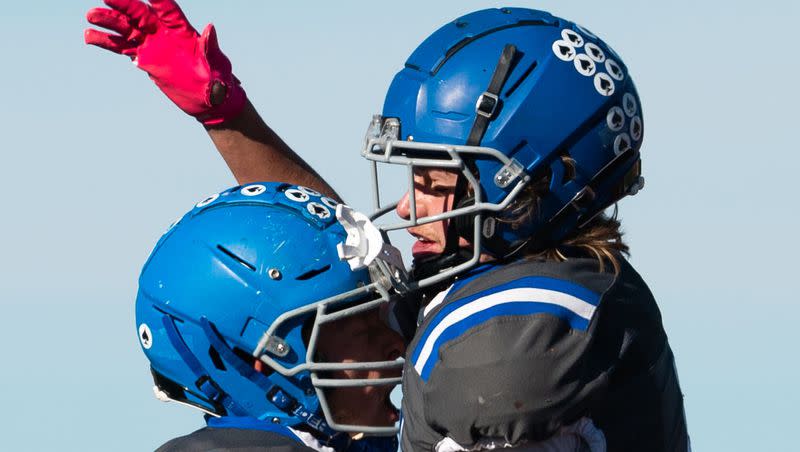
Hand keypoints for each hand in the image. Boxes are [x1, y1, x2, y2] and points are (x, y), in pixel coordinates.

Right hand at [84, 0, 245, 124]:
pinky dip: (106, 43)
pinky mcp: (145, 59)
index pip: (167, 8)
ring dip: (109, 23)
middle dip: (123, 5)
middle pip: (140, 14)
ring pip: (126, 29)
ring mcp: (153, 45)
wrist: (209, 98)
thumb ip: (210, 46)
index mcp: (182, 30)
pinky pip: (122, 48)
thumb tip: (210, 28)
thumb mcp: (217, 62)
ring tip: (90, 16)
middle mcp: (164, 33)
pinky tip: (89, 37)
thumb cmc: (218, 78)